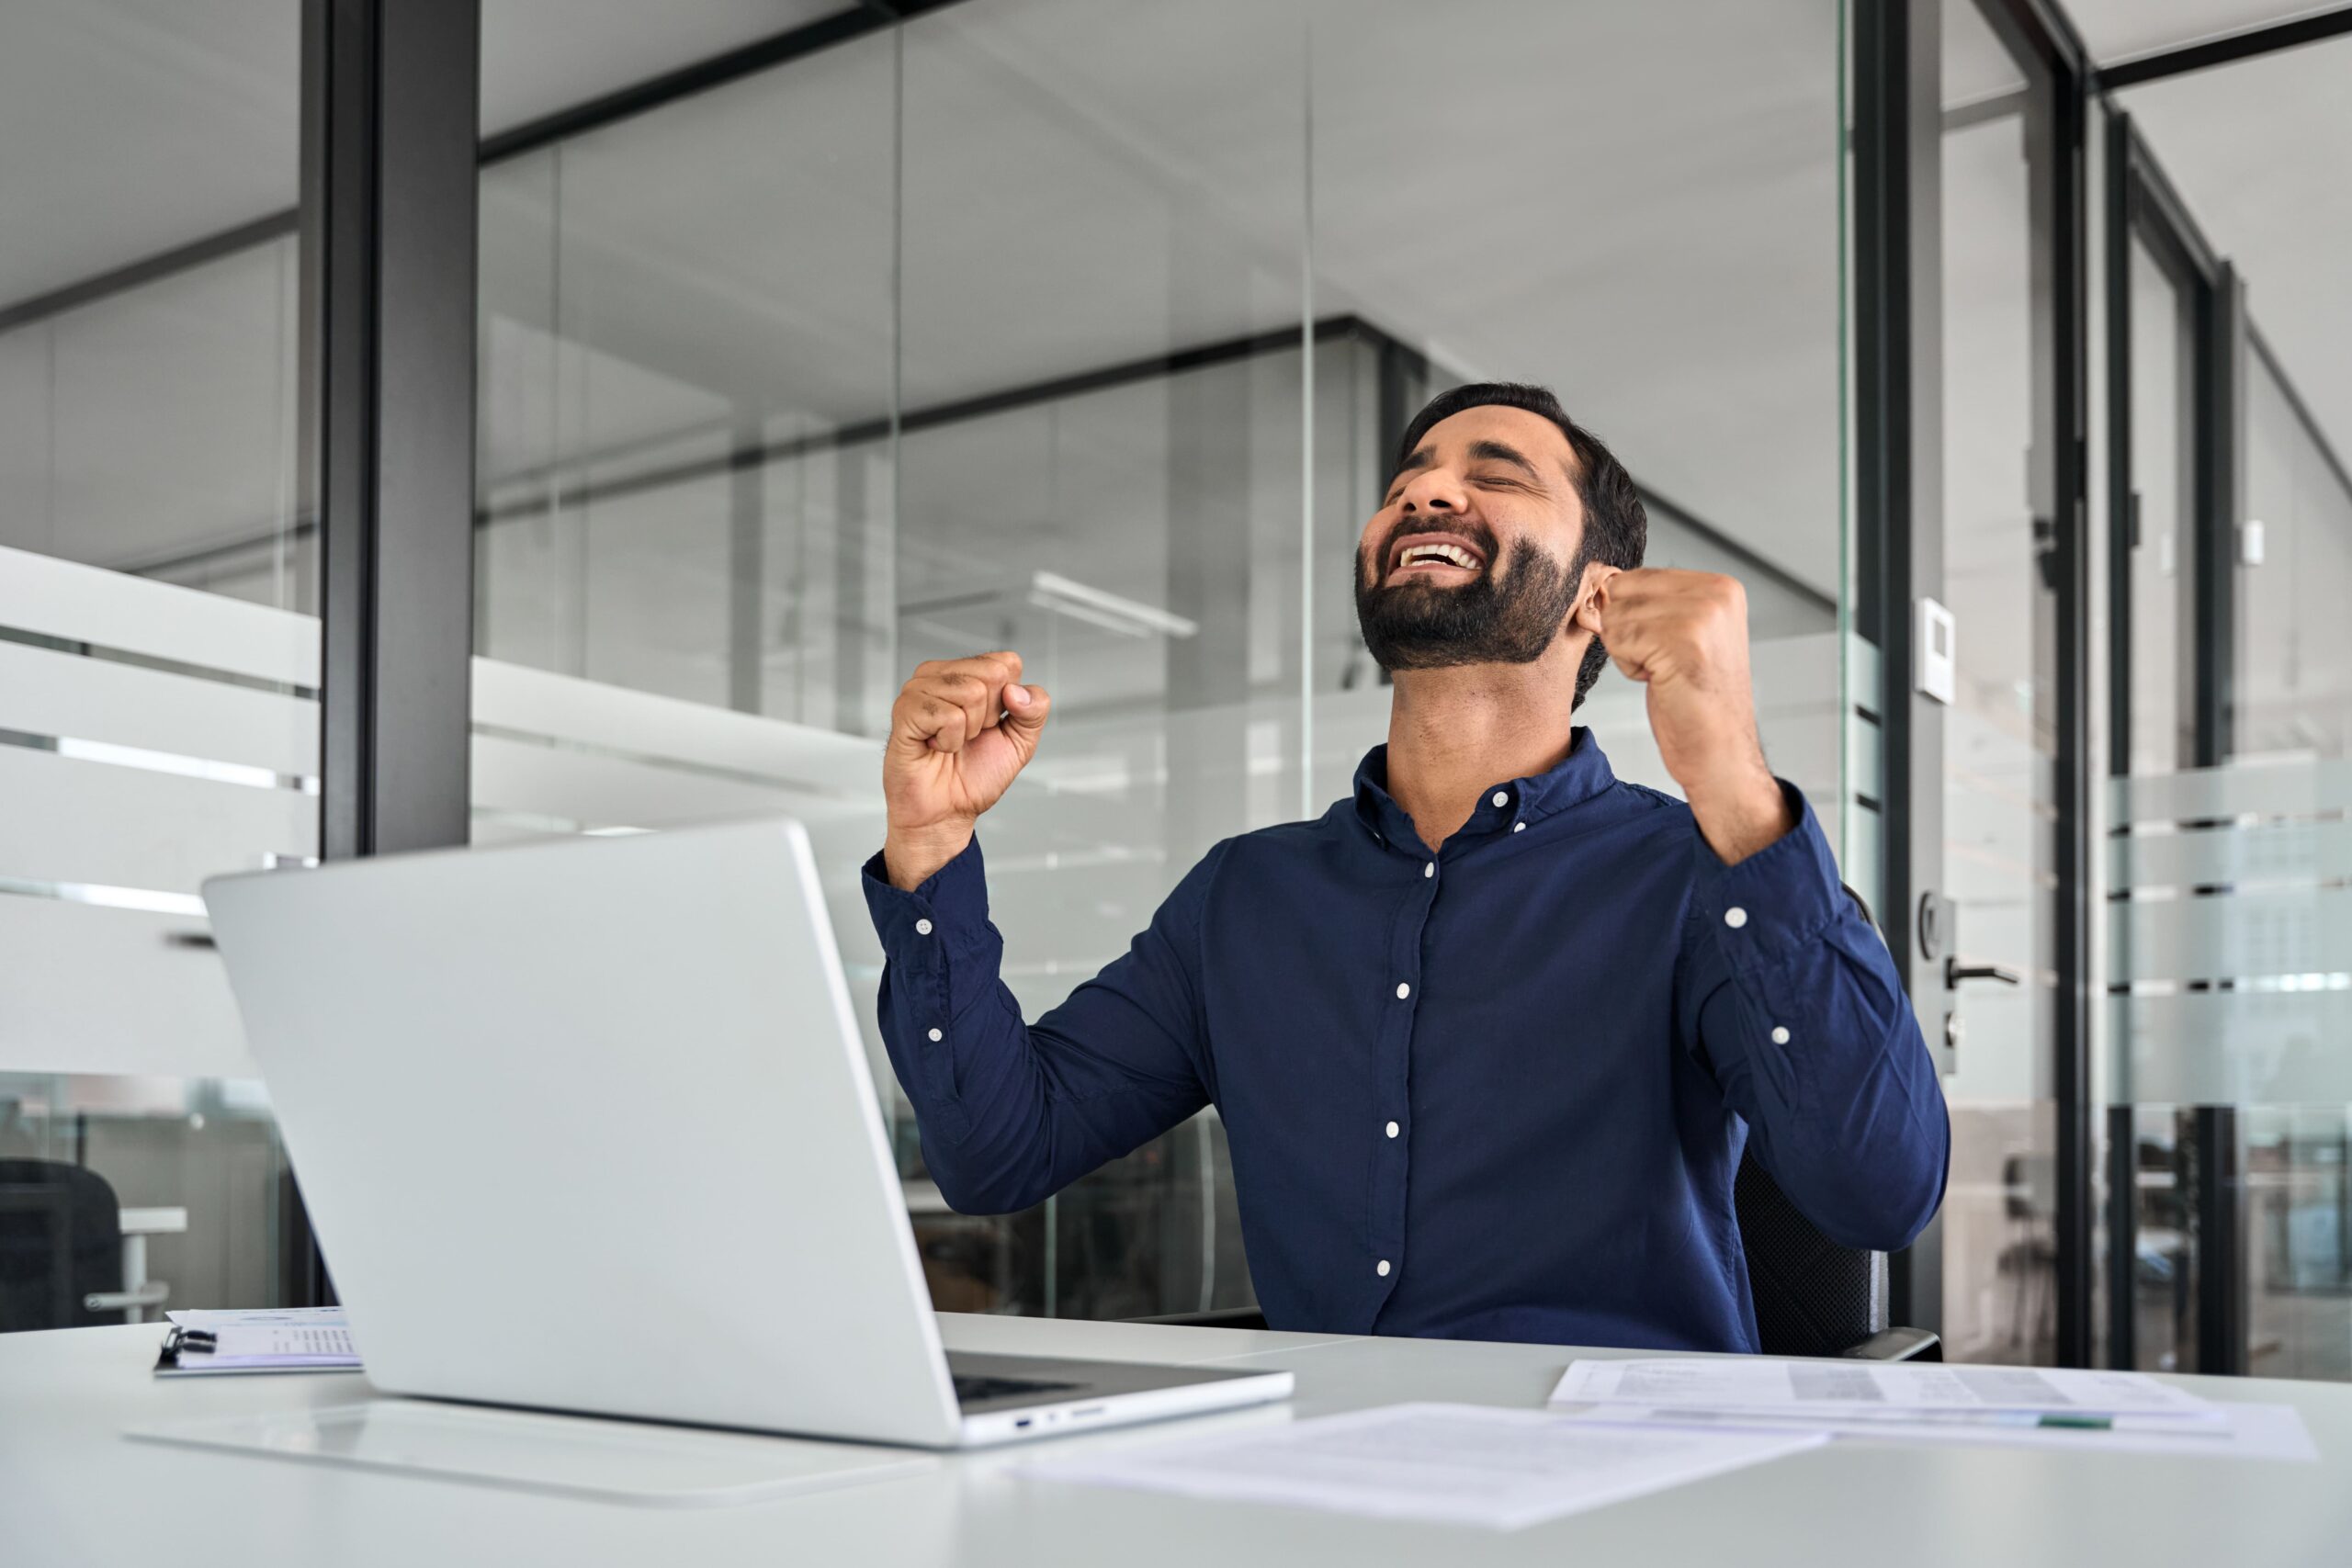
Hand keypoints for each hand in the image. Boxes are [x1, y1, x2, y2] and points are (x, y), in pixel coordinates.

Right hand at [882, 651, 1051, 889]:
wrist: (946, 812)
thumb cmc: (975, 775)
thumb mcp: (1021, 741)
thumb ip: (1035, 709)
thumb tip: (1016, 691)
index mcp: (967, 673)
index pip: (1007, 662)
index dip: (1009, 702)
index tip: (989, 726)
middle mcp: (941, 675)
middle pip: (991, 674)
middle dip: (989, 716)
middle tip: (968, 736)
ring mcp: (919, 689)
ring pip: (971, 693)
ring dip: (968, 731)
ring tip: (949, 742)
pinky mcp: (905, 710)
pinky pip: (947, 715)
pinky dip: (949, 741)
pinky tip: (934, 746)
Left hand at [1576, 568, 1791, 863]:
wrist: (1721, 753)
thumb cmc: (1696, 702)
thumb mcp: (1682, 636)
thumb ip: (1652, 604)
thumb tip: (1597, 582)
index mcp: (1721, 587)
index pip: (1636, 577)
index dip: (1632, 618)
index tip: (1665, 649)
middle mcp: (1716, 593)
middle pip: (1622, 593)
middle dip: (1628, 633)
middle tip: (1665, 664)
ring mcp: (1702, 615)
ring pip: (1616, 617)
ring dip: (1629, 652)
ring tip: (1667, 674)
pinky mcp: (1682, 641)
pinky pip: (1619, 640)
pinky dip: (1630, 666)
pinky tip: (1662, 682)